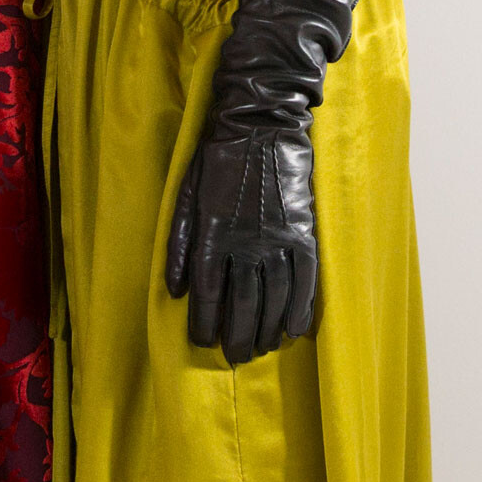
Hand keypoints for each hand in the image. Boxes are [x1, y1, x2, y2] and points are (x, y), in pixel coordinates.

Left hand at [165, 125, 318, 363]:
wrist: (261, 125)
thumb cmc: (217, 158)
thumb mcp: (184, 194)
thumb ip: (179, 244)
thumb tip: (175, 289)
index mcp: (213, 234)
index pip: (208, 293)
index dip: (205, 323)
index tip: (203, 342)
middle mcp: (246, 242)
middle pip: (243, 304)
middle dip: (238, 336)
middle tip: (236, 356)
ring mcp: (278, 238)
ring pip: (275, 297)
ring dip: (267, 329)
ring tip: (261, 348)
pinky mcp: (303, 231)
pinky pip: (305, 279)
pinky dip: (301, 307)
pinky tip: (295, 329)